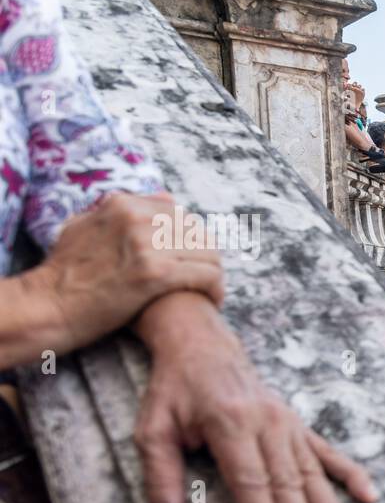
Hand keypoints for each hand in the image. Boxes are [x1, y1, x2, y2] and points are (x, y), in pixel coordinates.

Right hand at [22, 193, 222, 357]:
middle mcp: (137, 218)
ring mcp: (147, 244)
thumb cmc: (65, 272)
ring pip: (208, 253)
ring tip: (212, 290)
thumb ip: (117, 210)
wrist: (50, 305)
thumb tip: (161, 197)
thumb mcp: (83, 226)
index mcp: (123, 203)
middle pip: (198, 232)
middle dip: (207, 256)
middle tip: (208, 277)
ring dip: (215, 274)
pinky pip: (206, 275)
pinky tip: (213, 300)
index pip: (179, 213)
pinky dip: (215, 288)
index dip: (192, 238)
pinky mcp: (156, 273)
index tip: (193, 258)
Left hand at [133, 294, 376, 502]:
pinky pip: (329, 452)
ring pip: (311, 472)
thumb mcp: (152, 429)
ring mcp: (288, 423)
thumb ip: (160, 479)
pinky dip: (351, 474)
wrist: (203, 345)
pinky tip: (369, 495)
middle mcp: (267, 422)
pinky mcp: (298, 425)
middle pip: (288, 482)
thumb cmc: (174, 390)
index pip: (251, 480)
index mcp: (230, 422)